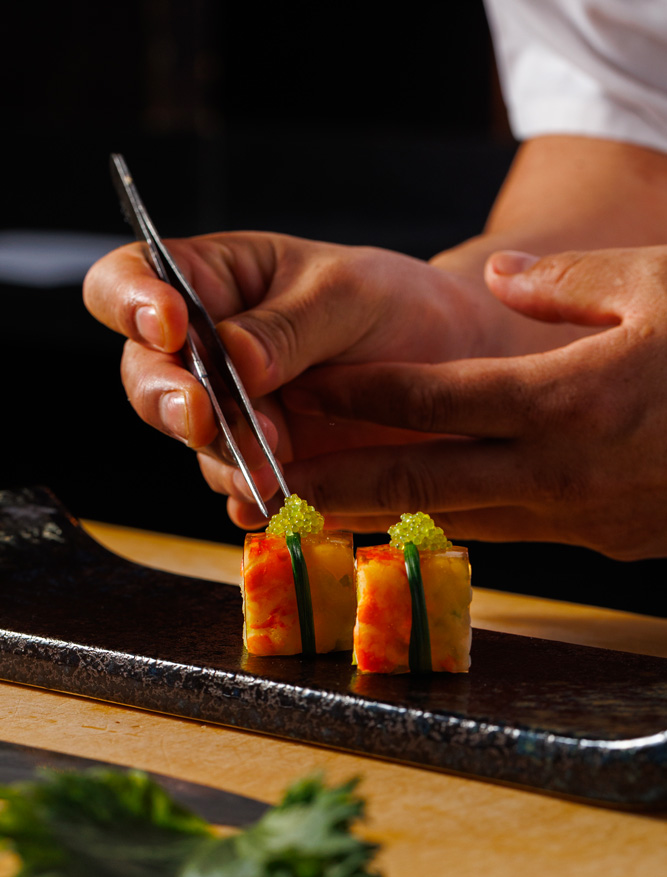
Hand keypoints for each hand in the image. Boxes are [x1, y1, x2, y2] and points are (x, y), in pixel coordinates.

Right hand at [83, 231, 495, 522]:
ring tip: (272, 466)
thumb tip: (231, 358)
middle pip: (146, 375)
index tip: (170, 325)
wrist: (455, 363)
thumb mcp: (348, 294)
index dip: (131, 303)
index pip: (130, 283)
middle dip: (170, 398)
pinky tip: (277, 503)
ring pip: (194, 442)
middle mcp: (206, 352)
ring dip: (223, 456)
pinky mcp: (263, 465)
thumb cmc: (395, 305)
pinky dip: (253, 499)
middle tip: (207, 415)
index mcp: (212, 283)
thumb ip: (287, 325)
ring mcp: (232, 414)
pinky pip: (239, 489)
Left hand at [279, 247, 666, 559]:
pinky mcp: (603, 541)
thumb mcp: (662, 286)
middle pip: (418, 482)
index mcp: (567, 398)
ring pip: (457, 518)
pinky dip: (457, 518)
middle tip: (263, 482)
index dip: (353, 394)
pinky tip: (426, 510)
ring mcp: (579, 518)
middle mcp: (557, 472)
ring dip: (385, 512)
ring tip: (323, 503)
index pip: (429, 398)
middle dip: (333, 483)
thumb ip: (568, 280)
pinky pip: (510, 528)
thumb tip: (497, 274)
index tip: (298, 388)